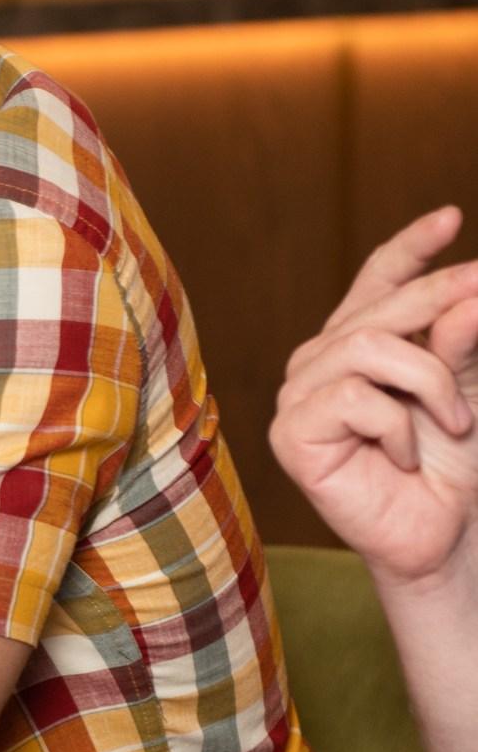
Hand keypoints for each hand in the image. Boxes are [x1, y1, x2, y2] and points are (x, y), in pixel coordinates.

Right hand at [270, 205, 477, 586]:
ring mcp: (300, 394)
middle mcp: (322, 359)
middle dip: (442, 300)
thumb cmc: (453, 465)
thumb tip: (474, 293)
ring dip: (431, 382)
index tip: (451, 217)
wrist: (444, 534)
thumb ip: (462, 341)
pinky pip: (353, 397)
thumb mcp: (468, 390)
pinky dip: (399, 427)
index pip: (378, 278)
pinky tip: (407, 457)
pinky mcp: (293, 433)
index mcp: (358, 340)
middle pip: (382, 306)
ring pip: (368, 345)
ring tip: (457, 423)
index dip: (410, 247)